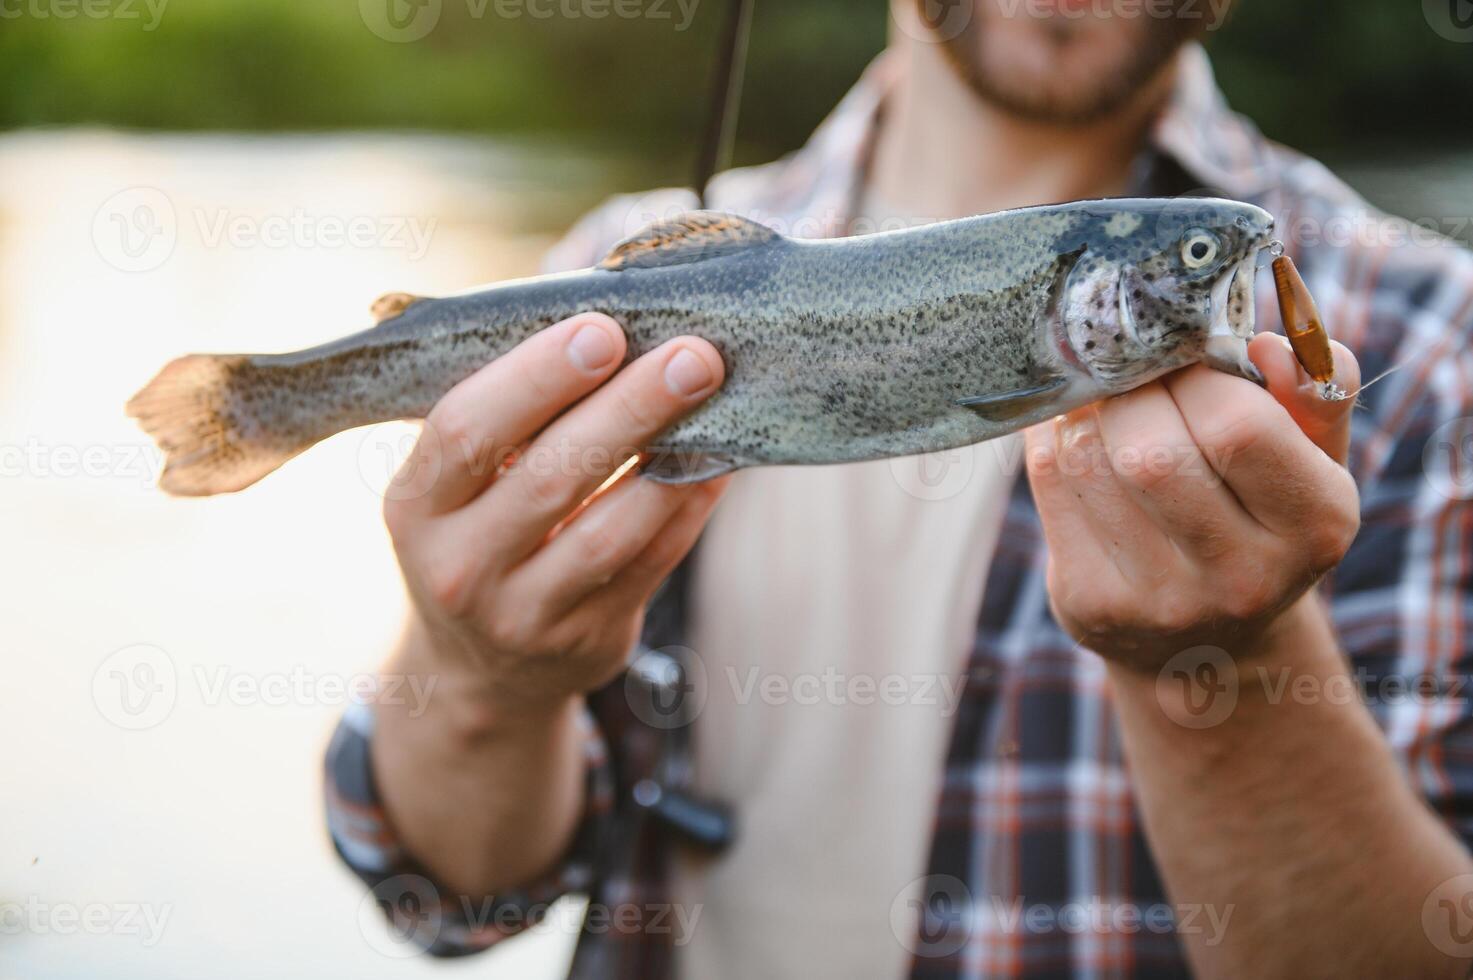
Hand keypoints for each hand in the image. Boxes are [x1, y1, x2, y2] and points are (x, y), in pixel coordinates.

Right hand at [383, 312, 728, 714]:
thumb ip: (507, 416)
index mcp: (416, 505)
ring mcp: (523, 614)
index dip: (534, 378)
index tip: (601, 329)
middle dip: (626, 408)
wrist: (481, 669)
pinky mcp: (586, 642)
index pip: (466, 431)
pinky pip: (650, 565)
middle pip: (549, 477)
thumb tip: (609, 322)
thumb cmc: (479, 532)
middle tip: (691, 354)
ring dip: (670, 461)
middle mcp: (459, 566)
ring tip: (716, 398)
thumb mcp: (454, 485)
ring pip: (607, 532)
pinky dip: (689, 508)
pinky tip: (721, 460)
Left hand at [1024, 333, 1361, 671]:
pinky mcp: (1089, 603)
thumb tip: (1264, 345)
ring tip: (1107, 406)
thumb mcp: (1311, 458)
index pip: (1238, 426)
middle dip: (1132, 393)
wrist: (1208, 644)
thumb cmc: (1260, 518)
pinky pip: (1049, 482)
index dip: (1196, 376)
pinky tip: (1076, 436)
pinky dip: (1054, 440)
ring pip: (1088, 461)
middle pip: (1150, 451)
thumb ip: (1312, 391)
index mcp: (1315, 526)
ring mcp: (1159, 600)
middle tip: (1135, 378)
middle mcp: (1243, 577)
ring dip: (1087, 413)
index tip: (1185, 362)